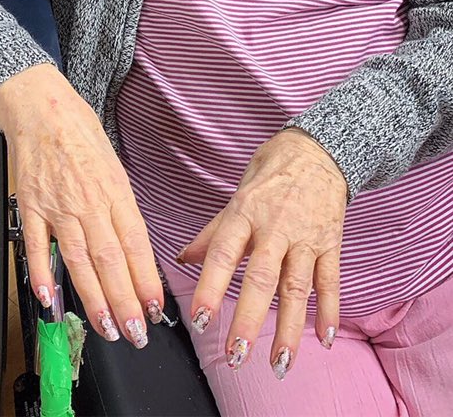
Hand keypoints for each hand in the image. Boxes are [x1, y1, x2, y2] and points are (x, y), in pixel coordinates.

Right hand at [0, 64, 163, 347]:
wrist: (41, 106)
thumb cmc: (79, 131)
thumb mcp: (114, 164)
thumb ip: (121, 206)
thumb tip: (133, 248)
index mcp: (115, 190)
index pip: (136, 243)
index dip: (147, 280)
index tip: (155, 308)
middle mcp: (89, 201)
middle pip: (111, 259)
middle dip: (126, 301)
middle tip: (136, 333)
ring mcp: (58, 205)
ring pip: (79, 259)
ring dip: (93, 299)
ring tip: (106, 327)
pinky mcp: (31, 205)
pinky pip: (36, 246)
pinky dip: (42, 274)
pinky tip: (50, 300)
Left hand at [180, 129, 346, 378]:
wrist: (318, 150)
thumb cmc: (271, 173)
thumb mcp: (237, 194)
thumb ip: (213, 231)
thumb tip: (183, 258)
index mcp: (244, 212)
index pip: (222, 253)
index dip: (209, 286)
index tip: (199, 319)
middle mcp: (275, 227)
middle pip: (260, 278)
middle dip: (248, 319)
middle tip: (235, 354)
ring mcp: (305, 237)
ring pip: (296, 288)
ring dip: (288, 328)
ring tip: (280, 364)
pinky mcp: (330, 244)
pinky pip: (330, 281)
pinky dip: (329, 311)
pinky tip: (324, 339)